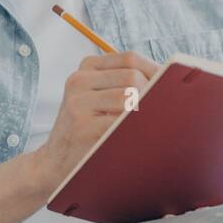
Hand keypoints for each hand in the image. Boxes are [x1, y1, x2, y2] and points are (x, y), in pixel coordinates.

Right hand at [34, 50, 159, 194]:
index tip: (168, 86)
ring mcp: (78, 104)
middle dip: (153, 92)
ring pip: (129, 97)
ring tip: (147, 124)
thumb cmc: (87, 129)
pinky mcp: (83, 128)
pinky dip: (137, 128)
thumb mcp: (98, 98)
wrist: (53, 163)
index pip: (130, 59)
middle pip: (132, 76)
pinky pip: (122, 122)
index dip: (154, 71)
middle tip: (161, 110)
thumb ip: (125, 83)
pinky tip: (137, 136)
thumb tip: (169, 77)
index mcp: (86, 68)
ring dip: (145, 111)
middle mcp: (79, 81)